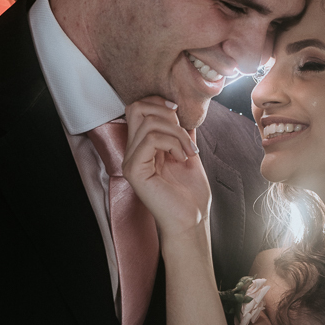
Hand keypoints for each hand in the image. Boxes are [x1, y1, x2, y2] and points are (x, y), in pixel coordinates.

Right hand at [123, 97, 211, 240]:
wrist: (192, 220)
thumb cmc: (191, 195)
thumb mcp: (189, 155)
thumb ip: (182, 133)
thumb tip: (184, 111)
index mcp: (144, 147)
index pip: (139, 108)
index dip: (159, 104)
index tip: (180, 114)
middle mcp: (133, 151)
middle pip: (136, 108)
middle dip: (167, 114)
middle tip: (185, 134)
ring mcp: (131, 160)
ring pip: (147, 122)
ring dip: (176, 132)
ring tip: (187, 152)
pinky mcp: (134, 170)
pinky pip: (150, 139)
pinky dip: (172, 142)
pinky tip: (182, 158)